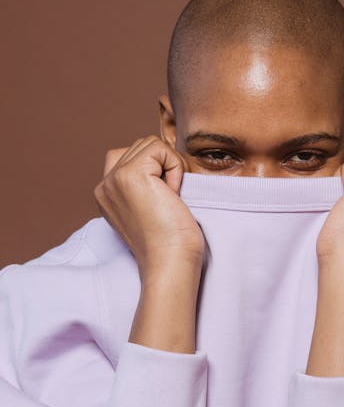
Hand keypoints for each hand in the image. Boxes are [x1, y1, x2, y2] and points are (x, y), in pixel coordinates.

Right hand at [93, 135, 204, 272]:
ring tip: (169, 197)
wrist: (170, 262)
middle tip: (167, 199)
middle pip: (140, 146)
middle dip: (162, 166)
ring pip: (150, 144)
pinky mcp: (130, 174)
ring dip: (170, 166)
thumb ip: (141, 184)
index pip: (128, 155)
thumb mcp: (147, 208)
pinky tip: (172, 194)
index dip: (154, 168)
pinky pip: (161, 149)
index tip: (161, 201)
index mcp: (106, 194)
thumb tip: (159, 158)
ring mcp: (114, 179)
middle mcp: (104, 185)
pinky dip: (175, 167)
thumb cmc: (170, 242)